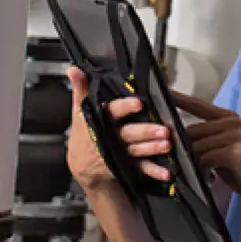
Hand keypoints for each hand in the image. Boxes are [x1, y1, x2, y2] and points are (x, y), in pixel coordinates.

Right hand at [64, 67, 177, 190]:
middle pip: (129, 133)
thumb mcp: (79, 111)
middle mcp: (113, 137)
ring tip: (167, 144)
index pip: (112, 112)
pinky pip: (142, 168)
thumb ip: (81, 89)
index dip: (125, 107)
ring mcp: (122, 152)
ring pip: (138, 150)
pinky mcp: (129, 165)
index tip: (138, 103)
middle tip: (162, 129)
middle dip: (146, 132)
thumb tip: (74, 69)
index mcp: (102, 122)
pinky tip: (166, 172)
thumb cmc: (84, 134)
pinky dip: (154, 171)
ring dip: (152, 148)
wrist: (83, 165)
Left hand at [173, 92, 240, 214]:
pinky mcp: (235, 151)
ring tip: (203, 174)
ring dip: (194, 163)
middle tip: (186, 165)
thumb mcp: (222, 150)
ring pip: (197, 145)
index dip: (179, 99)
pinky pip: (205, 157)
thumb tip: (177, 136)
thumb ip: (205, 139)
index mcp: (229, 118)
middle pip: (192, 130)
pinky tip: (209, 178)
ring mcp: (236, 135)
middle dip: (185, 149)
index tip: (162, 91)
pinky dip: (203, 170)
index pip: (198, 105)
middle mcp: (233, 122)